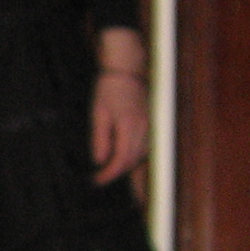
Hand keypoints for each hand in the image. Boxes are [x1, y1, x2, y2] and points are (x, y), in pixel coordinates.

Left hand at [88, 29, 148, 183]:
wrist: (127, 70)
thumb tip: (100, 162)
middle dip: (116, 172)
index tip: (96, 180)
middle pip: (133, 161)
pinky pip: (146, 147)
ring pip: (141, 156)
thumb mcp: (98, 113)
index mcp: (129, 126)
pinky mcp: (153, 124)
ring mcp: (151, 126)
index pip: (121, 160)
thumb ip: (100, 139)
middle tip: (100, 177)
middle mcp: (144, 128)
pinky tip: (123, 155)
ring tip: (109, 168)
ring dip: (126, 165)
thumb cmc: (110, 89)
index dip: (109, 174)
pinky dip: (134, 155)